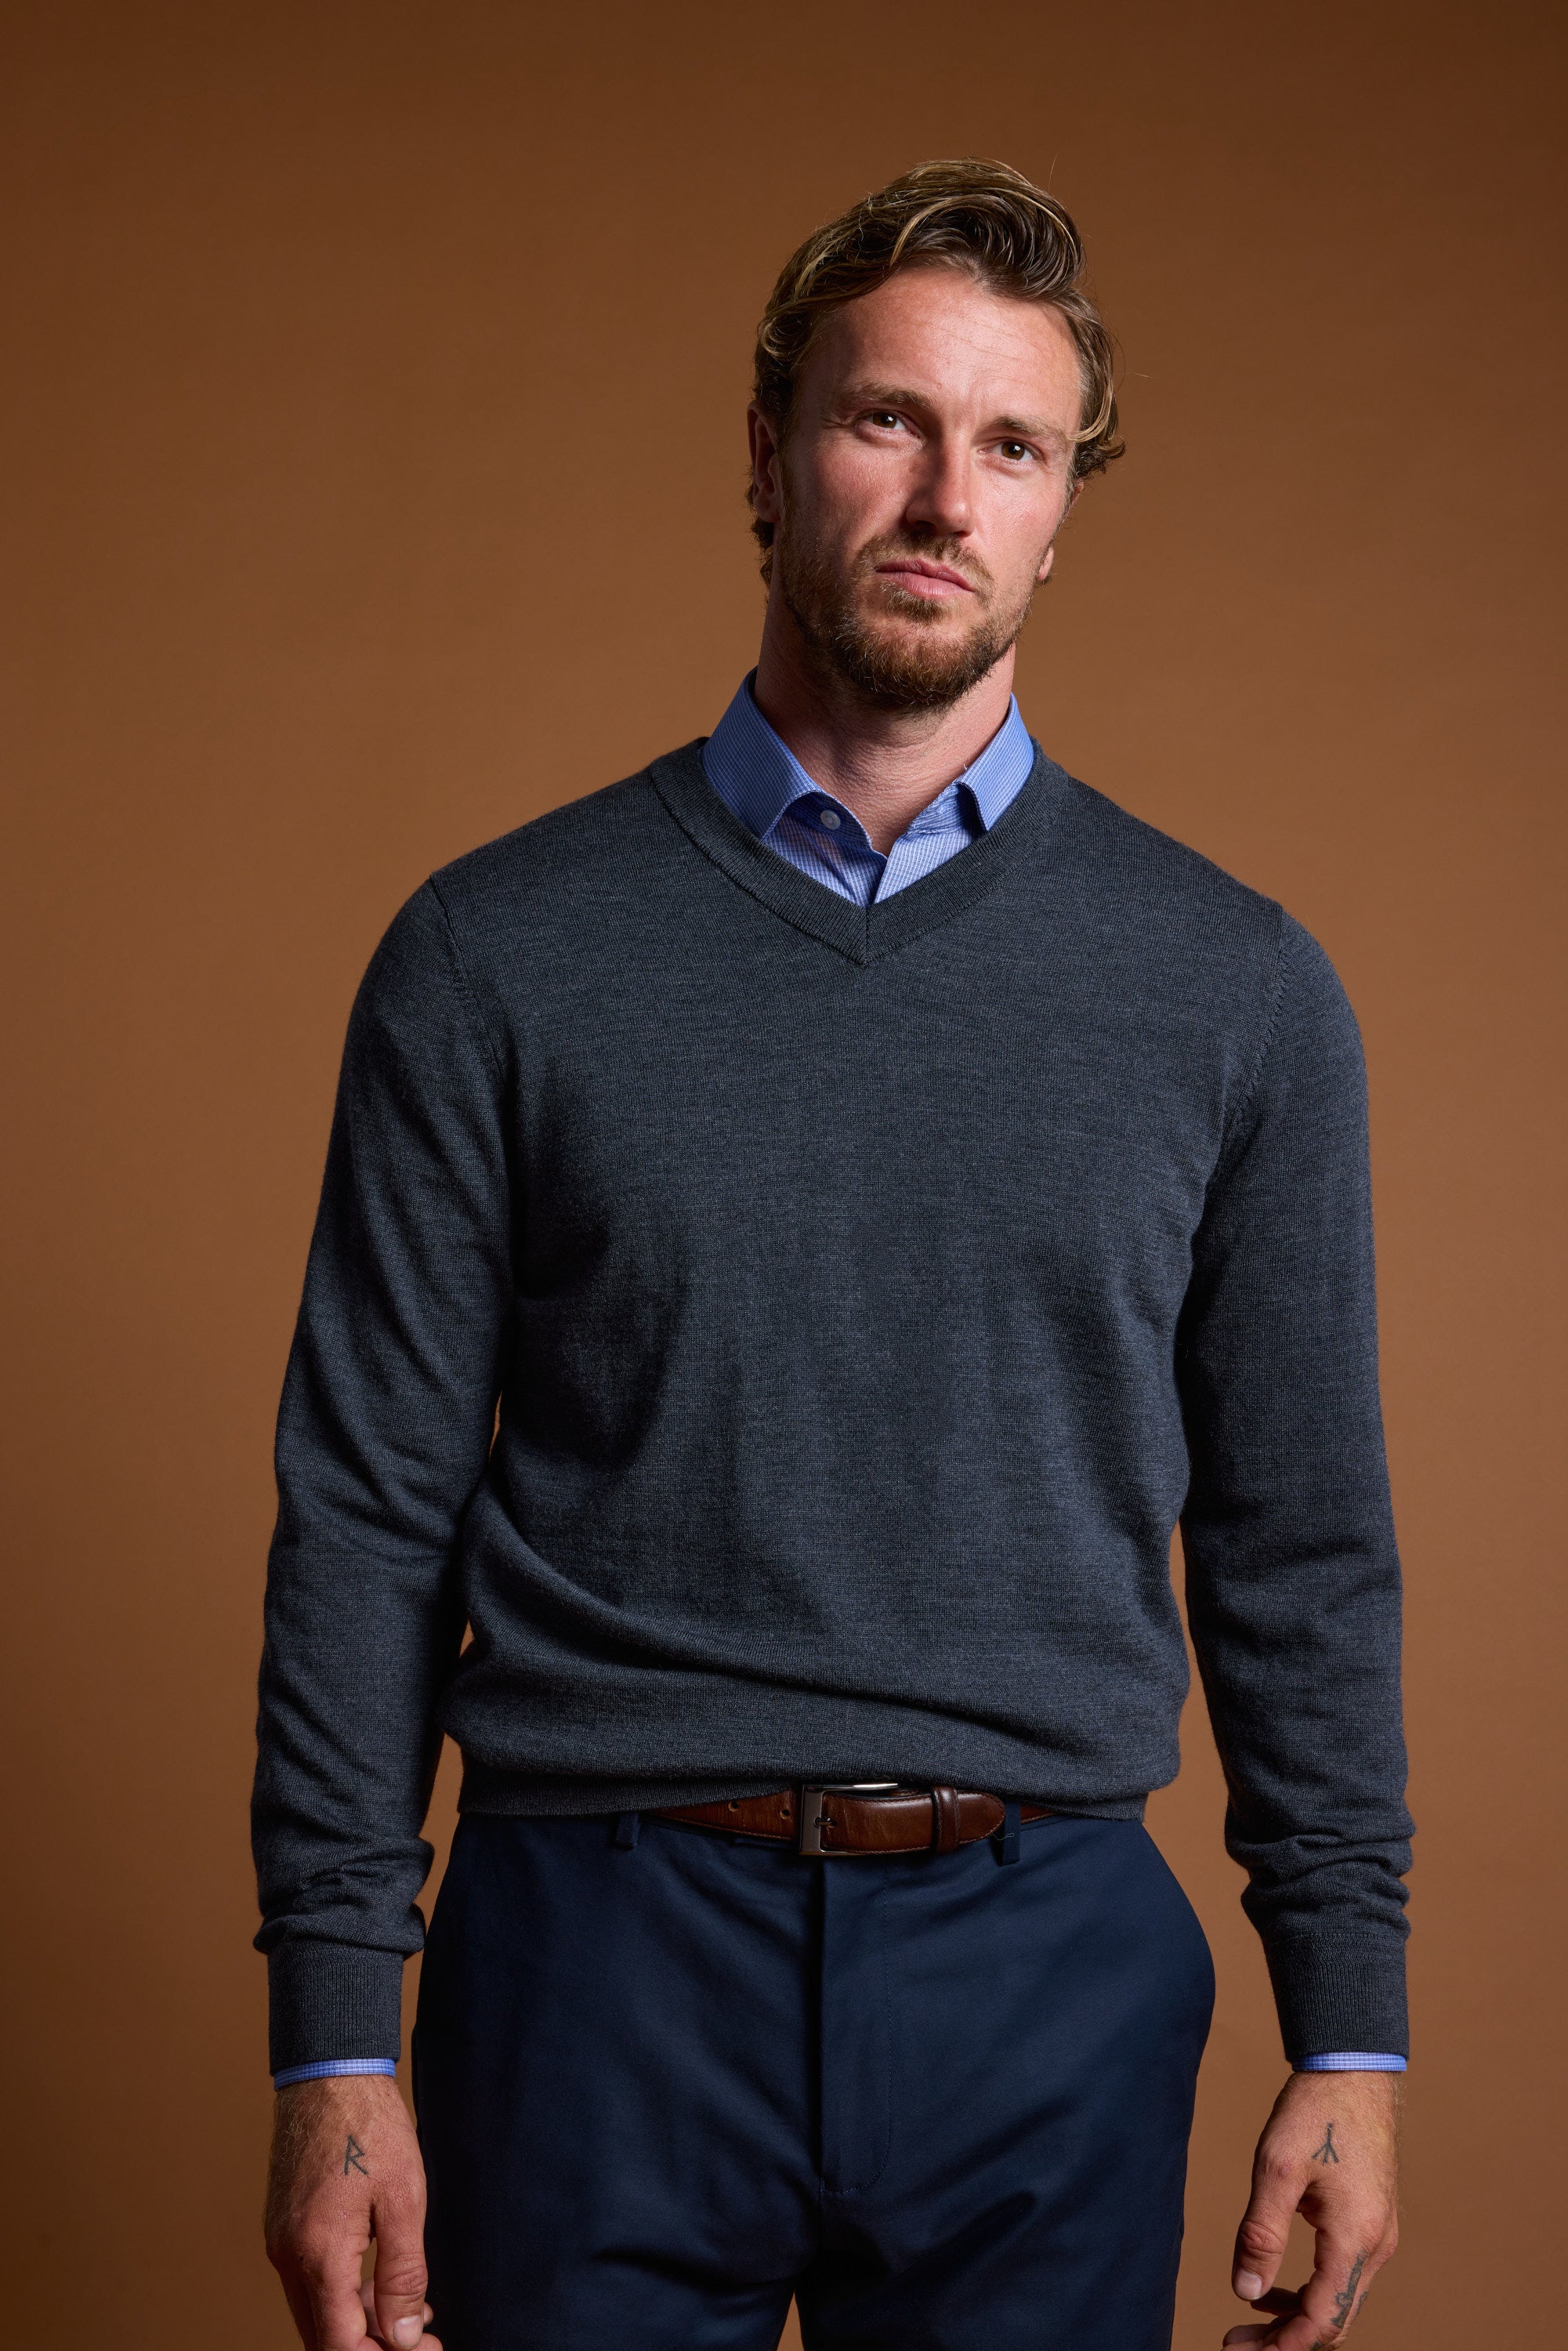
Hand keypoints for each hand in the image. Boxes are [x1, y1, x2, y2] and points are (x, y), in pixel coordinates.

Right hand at [264, 2075, 440, 2350]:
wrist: (329, 2073)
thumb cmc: (370, 2128)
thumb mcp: (404, 2201)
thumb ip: (403, 2276)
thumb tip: (402, 2336)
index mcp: (318, 2256)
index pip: (340, 2344)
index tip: (424, 2349)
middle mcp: (288, 2257)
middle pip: (323, 2336)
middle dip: (371, 2345)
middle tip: (419, 2337)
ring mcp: (280, 2241)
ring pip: (315, 2311)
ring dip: (358, 2322)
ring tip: (412, 2312)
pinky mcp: (283, 2225)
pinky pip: (309, 2280)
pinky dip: (343, 2294)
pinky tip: (381, 2280)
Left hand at [1224, 2070, 1399, 2347]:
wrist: (1353, 2072)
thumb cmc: (1314, 2113)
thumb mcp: (1276, 2170)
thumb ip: (1260, 2234)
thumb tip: (1245, 2291)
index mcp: (1356, 2238)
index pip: (1324, 2318)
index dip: (1285, 2344)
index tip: (1242, 2350)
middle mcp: (1376, 2245)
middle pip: (1335, 2318)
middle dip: (1287, 2338)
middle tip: (1237, 2342)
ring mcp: (1379, 2234)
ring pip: (1340, 2298)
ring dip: (1298, 2315)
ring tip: (1251, 2318)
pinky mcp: (1372, 2221)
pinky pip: (1343, 2274)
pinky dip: (1311, 2290)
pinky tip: (1275, 2284)